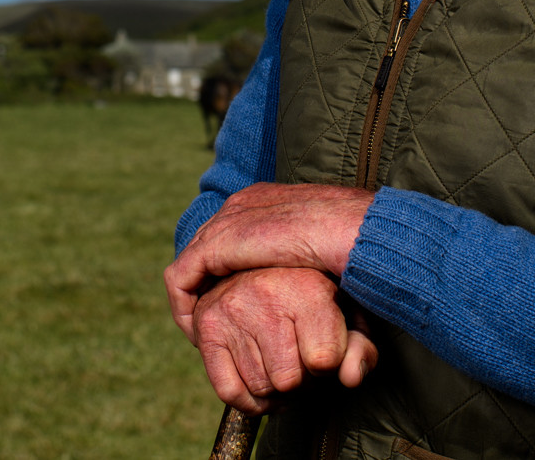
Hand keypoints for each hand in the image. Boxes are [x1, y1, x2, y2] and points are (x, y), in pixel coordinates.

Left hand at [166, 182, 374, 334]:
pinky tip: (198, 334)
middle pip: (205, 247)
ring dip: (191, 302)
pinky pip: (181, 278)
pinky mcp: (217, 244)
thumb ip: (304, 260)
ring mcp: (226, 221)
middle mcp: (241, 204)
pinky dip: (184, 307)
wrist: (353, 228)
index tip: (234, 308)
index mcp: (265, 199)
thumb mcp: (324, 250)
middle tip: (209, 326)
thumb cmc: (353, 243)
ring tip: (201, 336)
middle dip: (204, 287)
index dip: (225, 273)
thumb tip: (306, 276)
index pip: (229, 235)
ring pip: (189, 265)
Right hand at [190, 267, 377, 413]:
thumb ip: (360, 349)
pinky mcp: (207, 326)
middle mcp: (267, 294)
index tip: (325, 349)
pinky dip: (248, 399)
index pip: (324, 361)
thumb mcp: (350, 316)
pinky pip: (228, 390)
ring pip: (261, 388)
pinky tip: (262, 382)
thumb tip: (350, 378)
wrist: (267, 267)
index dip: (329, 365)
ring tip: (283, 362)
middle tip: (302, 357)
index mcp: (308, 287)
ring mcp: (232, 309)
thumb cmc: (317, 299)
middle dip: (302, 380)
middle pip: (290, 380)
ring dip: (276, 389)